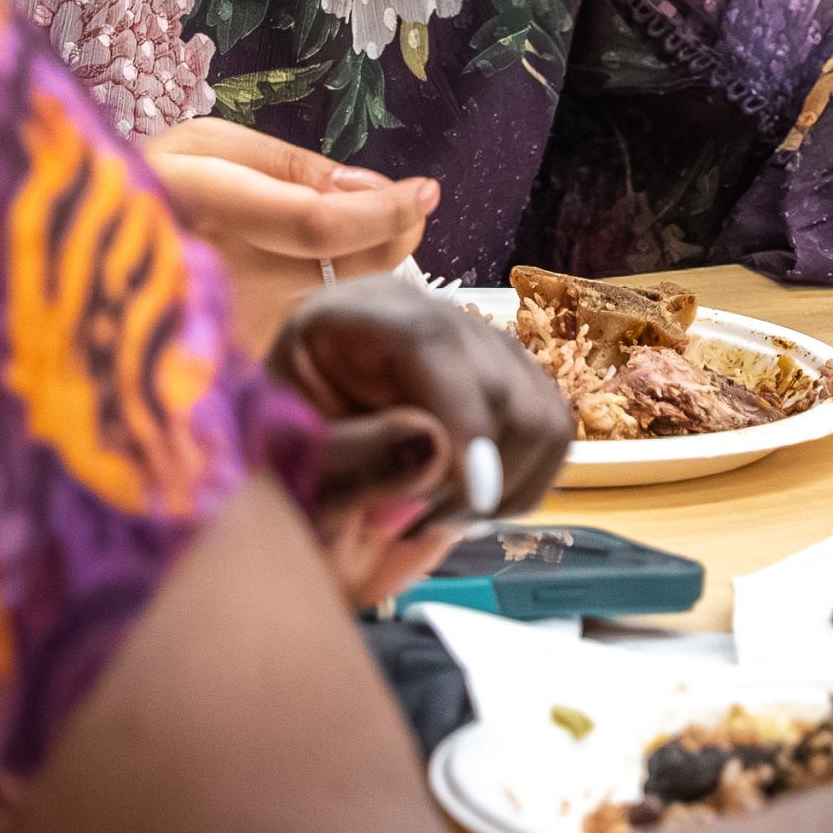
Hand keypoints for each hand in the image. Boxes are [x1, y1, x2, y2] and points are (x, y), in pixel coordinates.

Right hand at [144, 119, 438, 358]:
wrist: (70, 265)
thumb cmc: (141, 191)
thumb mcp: (205, 149)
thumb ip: (289, 168)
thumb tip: (365, 189)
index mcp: (190, 204)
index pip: (314, 223)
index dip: (381, 211)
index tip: (424, 191)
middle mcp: (204, 280)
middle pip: (334, 282)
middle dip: (389, 245)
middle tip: (410, 212)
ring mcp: (212, 341)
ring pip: (328, 322)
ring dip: (366, 283)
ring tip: (372, 239)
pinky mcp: (219, 381)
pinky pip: (301, 354)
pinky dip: (332, 321)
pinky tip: (333, 288)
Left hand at [271, 277, 573, 607]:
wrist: (292, 465)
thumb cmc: (278, 463)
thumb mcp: (287, 467)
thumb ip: (350, 461)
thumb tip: (438, 448)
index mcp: (354, 315)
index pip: (432, 340)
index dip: (464, 414)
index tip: (476, 494)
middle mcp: (427, 310)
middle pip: (500, 380)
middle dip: (474, 472)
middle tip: (414, 522)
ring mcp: (477, 341)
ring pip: (541, 412)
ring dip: (504, 484)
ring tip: (437, 513)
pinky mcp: (511, 378)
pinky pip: (553, 434)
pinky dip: (521, 484)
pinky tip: (468, 502)